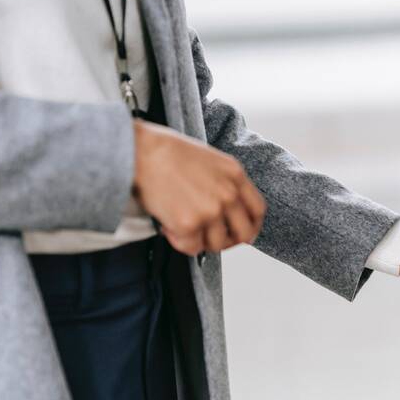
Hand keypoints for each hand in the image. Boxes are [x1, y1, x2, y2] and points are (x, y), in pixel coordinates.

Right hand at [132, 119, 265, 255]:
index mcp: (235, 176)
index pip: (257, 211)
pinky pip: (191, 248)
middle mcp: (228, 195)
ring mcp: (211, 211)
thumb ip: (224, 184)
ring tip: (180, 225)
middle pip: (244, 234)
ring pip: (216, 245)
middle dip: (229, 242)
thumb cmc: (168, 152)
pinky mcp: (189, 224)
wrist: (142, 151)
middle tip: (211, 240)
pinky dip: (178, 242)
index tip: (240, 233)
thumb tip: (227, 212)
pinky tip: (167, 226)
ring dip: (199, 241)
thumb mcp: (210, 161)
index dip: (251, 227)